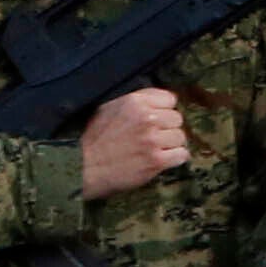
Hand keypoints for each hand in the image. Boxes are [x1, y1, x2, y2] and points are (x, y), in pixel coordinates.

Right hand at [77, 87, 191, 201]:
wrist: (83, 167)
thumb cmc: (93, 139)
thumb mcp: (108, 109)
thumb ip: (133, 103)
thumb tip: (156, 102)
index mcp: (134, 102)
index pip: (169, 99)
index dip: (163, 110)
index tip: (156, 119)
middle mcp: (146, 118)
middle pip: (177, 119)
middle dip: (167, 128)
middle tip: (154, 137)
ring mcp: (152, 140)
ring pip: (180, 137)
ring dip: (171, 145)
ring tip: (155, 150)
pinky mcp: (156, 160)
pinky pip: (182, 155)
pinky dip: (175, 159)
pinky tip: (162, 160)